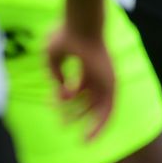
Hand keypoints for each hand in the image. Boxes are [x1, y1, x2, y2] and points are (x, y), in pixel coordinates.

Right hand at [45, 22, 115, 139]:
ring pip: (99, 108)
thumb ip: (54, 73)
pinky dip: (100, 123)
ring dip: (87, 121)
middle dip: (75, 113)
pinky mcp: (111, 86)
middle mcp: (100, 75)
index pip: (79, 88)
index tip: (50, 104)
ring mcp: (107, 80)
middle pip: (90, 99)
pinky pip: (108, 110)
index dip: (63, 98)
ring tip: (76, 134)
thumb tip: (58, 89)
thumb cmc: (65, 36)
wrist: (81, 28)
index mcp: (88, 66)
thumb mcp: (52, 56)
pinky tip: (89, 134)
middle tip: (62, 124)